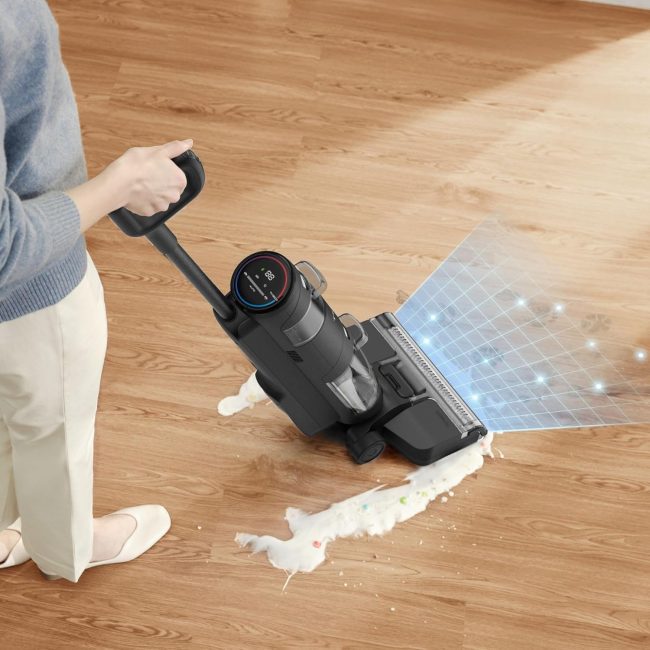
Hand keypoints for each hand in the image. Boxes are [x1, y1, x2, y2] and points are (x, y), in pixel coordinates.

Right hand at [66, 138, 193, 232]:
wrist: (118, 182)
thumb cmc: (137, 165)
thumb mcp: (158, 151)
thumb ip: (175, 148)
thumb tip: (188, 143)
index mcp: (180, 180)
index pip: (178, 177)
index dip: (166, 172)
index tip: (156, 168)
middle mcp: (174, 196)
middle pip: (169, 189)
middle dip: (160, 183)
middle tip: (147, 175)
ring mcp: (161, 206)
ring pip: (159, 198)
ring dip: (152, 193)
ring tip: (141, 183)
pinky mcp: (149, 212)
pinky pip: (148, 205)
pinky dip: (143, 200)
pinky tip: (136, 192)